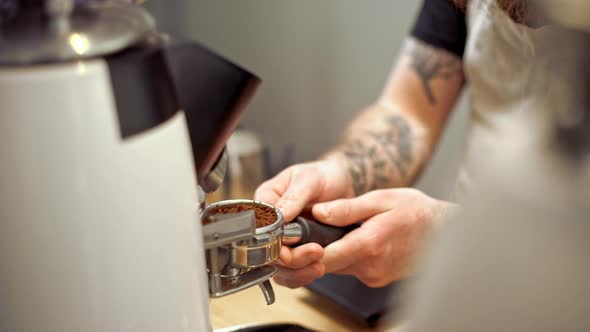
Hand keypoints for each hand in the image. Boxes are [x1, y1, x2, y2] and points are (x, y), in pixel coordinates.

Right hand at [255, 158, 352, 286]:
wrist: (344, 184)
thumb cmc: (323, 176)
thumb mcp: (308, 179)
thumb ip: (293, 197)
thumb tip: (279, 215)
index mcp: (266, 200)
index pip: (258, 227)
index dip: (272, 239)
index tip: (293, 242)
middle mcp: (269, 223)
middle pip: (266, 251)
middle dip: (291, 258)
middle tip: (316, 252)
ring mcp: (281, 239)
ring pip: (278, 267)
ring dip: (298, 270)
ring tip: (320, 263)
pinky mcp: (295, 252)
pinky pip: (291, 273)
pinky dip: (303, 275)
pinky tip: (318, 268)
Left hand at [273, 188, 451, 287]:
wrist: (445, 232)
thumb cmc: (417, 213)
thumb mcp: (381, 200)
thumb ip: (347, 208)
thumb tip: (319, 212)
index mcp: (369, 245)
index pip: (325, 259)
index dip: (305, 253)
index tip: (294, 241)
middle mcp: (371, 267)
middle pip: (328, 264)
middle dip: (315, 249)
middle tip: (309, 230)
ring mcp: (375, 276)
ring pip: (340, 267)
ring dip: (332, 251)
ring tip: (335, 230)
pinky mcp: (378, 278)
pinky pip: (353, 268)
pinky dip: (348, 255)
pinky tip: (355, 238)